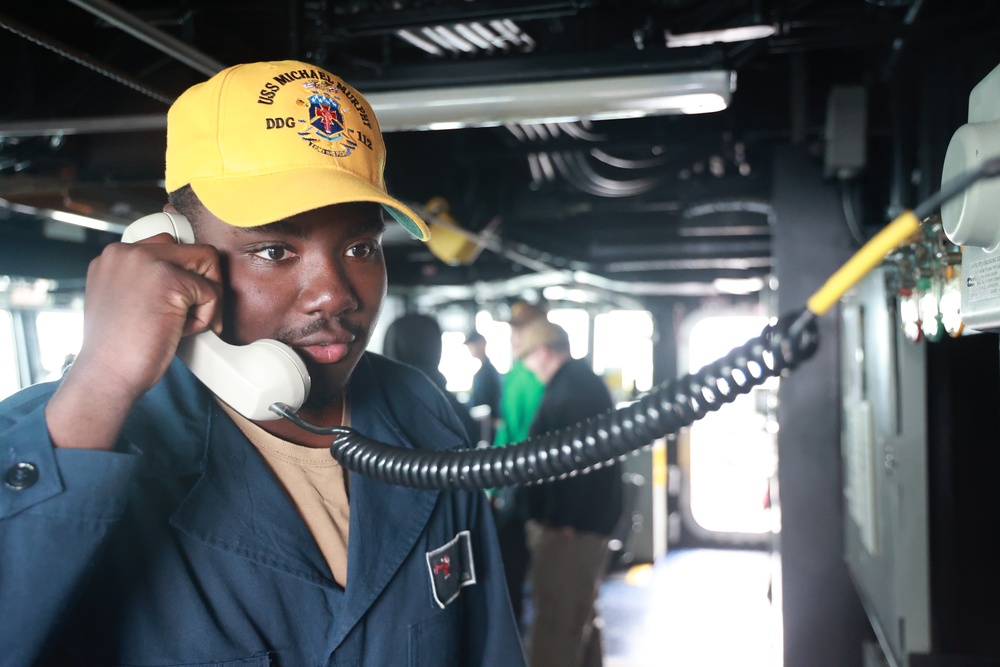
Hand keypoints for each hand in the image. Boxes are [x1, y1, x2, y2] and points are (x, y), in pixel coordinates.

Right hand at [45, 233, 223, 448]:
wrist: (107, 376)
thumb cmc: (119, 350)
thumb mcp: (122, 300)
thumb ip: (143, 279)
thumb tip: (184, 273)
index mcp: (113, 256)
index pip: (168, 245)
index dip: (184, 274)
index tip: (178, 303)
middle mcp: (126, 251)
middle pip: (193, 249)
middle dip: (202, 284)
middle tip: (189, 316)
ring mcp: (146, 262)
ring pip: (208, 263)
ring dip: (206, 298)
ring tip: (181, 324)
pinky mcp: (169, 280)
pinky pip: (212, 292)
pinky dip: (205, 318)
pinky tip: (179, 333)